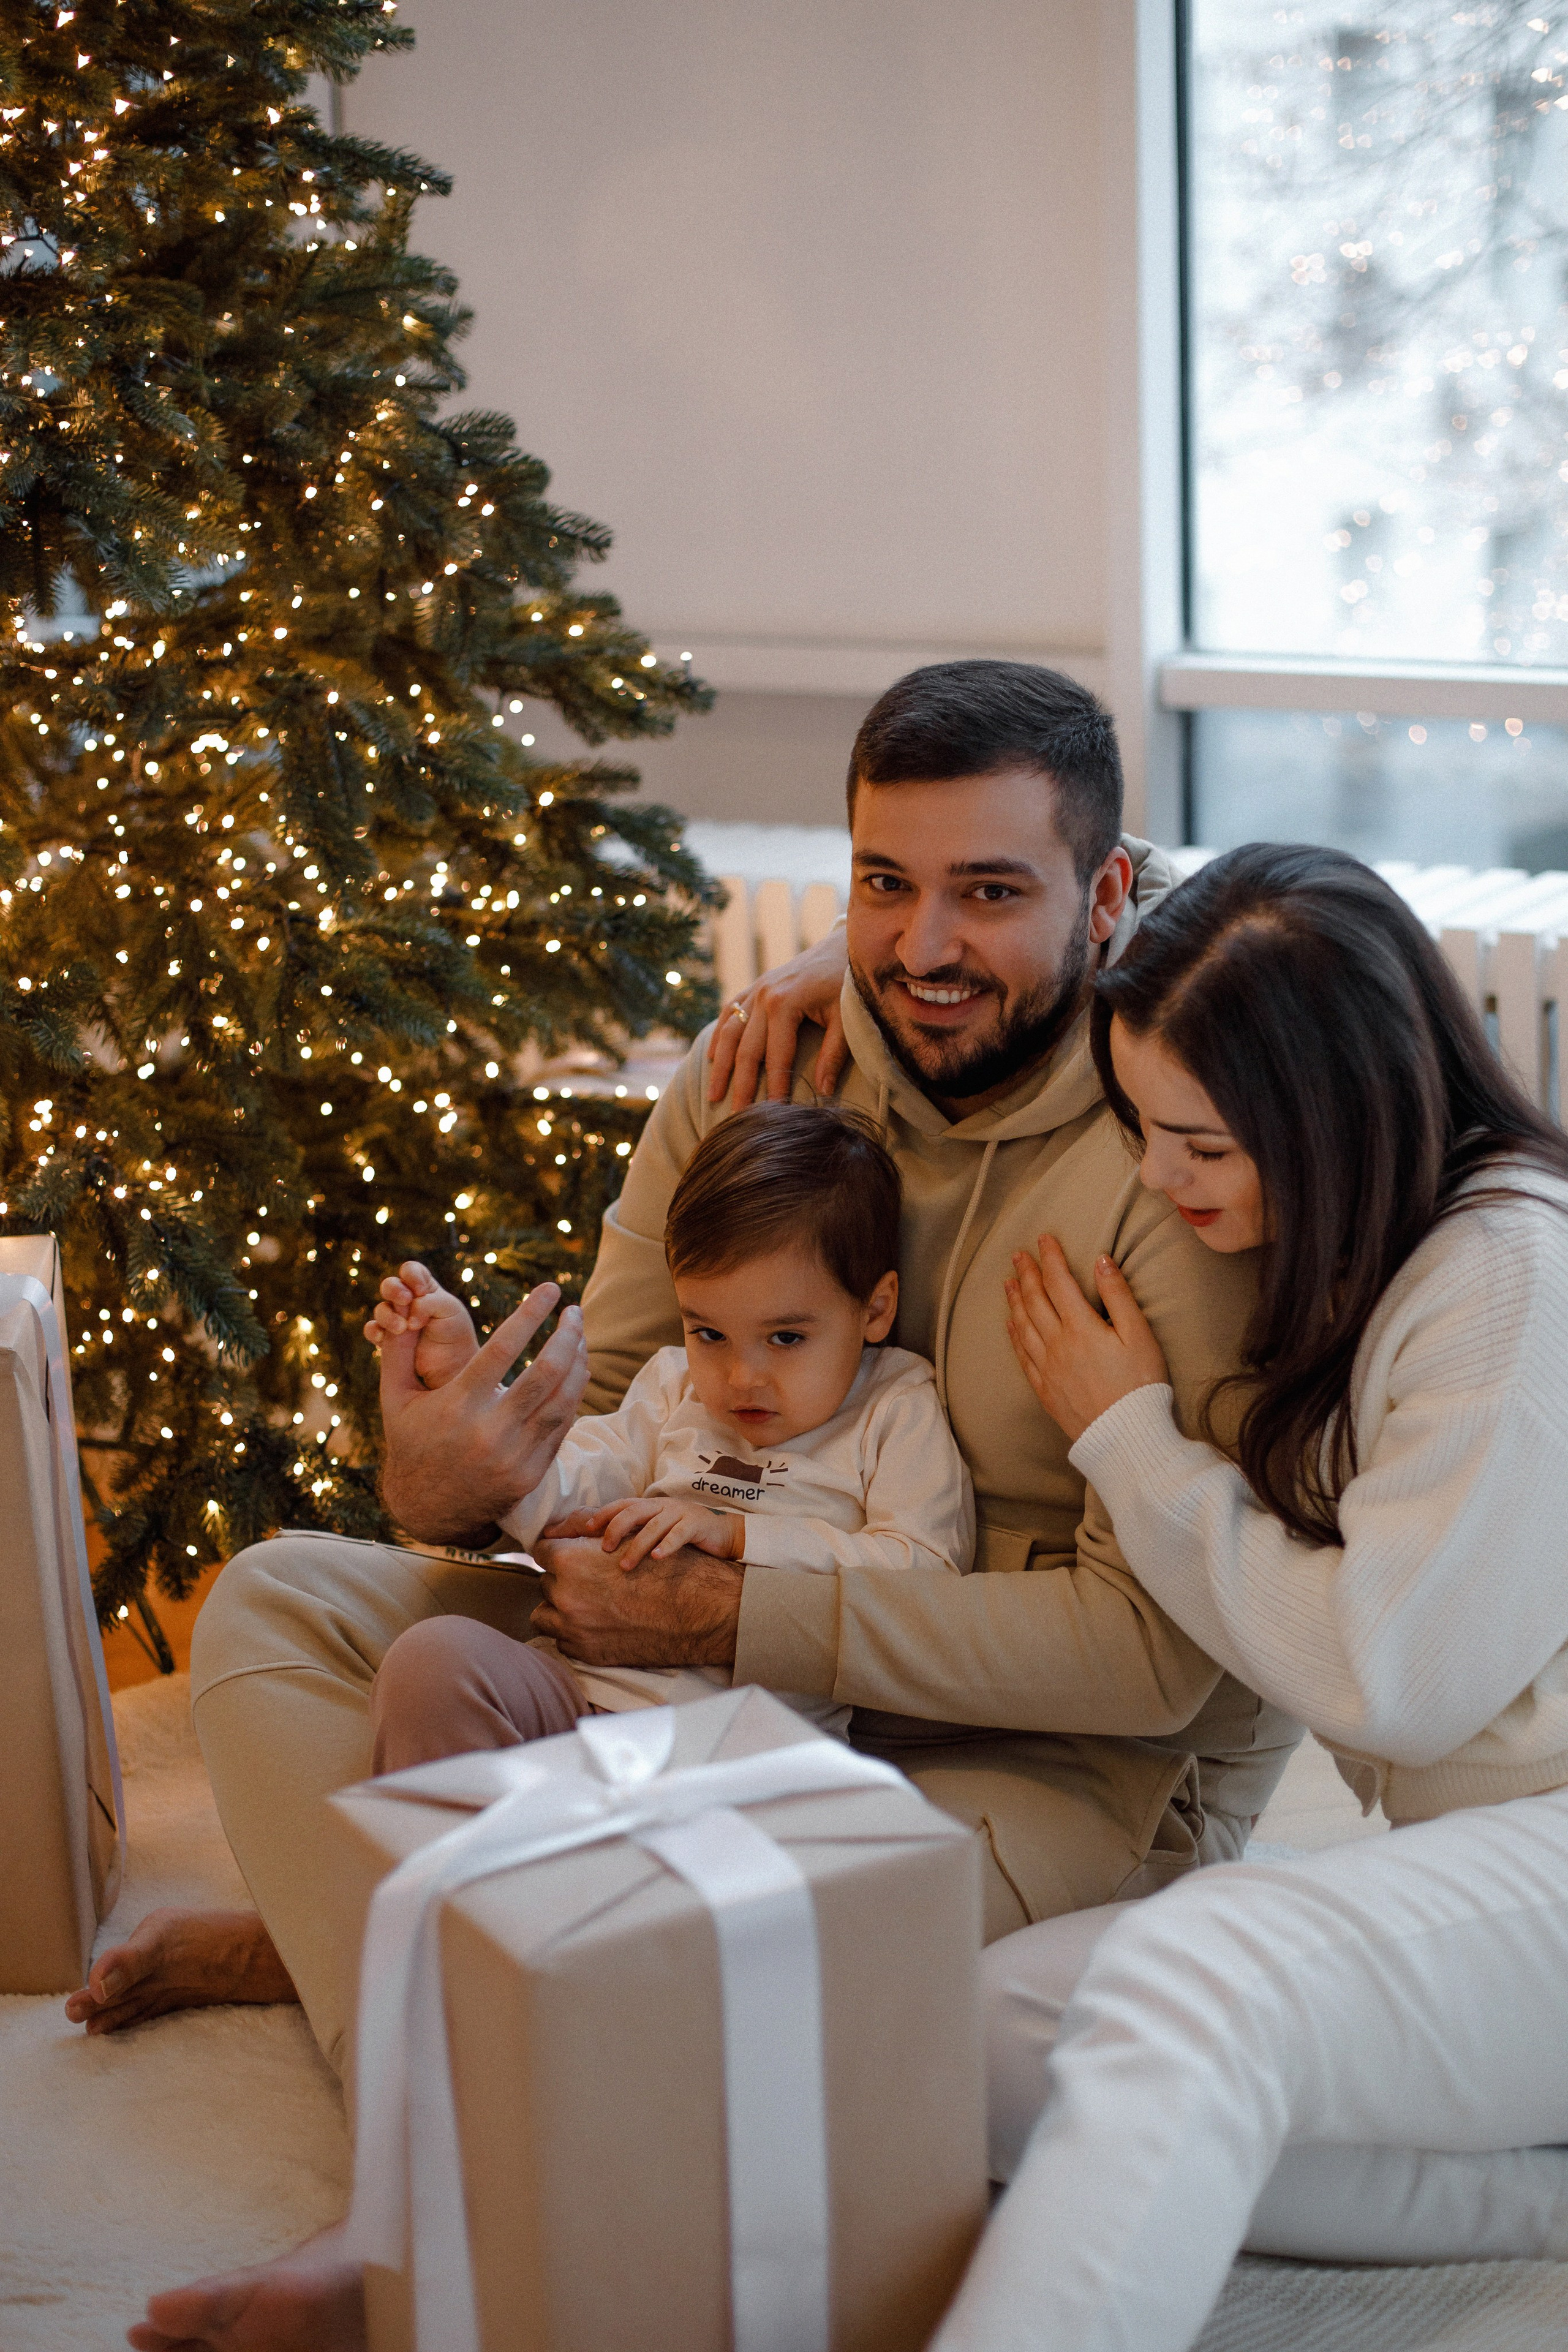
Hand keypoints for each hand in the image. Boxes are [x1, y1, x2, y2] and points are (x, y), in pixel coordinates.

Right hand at [364, 1260, 477, 1389]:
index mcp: (425, 1289)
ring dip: (388, 1315)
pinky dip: (375, 1331)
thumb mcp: (450, 1311)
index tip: (421, 1291)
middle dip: (394, 1289)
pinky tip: (383, 1338)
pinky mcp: (388, 1341)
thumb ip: (428, 1304)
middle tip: (406, 1300)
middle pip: (390, 1285)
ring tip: (403, 1328)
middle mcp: (408, 1303)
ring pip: (381, 1309)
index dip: (411, 1275)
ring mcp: (396, 1321)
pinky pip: (372, 1331)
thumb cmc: (456, 1334)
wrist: (454, 1367)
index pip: (411, 1271)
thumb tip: (408, 1313)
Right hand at [378, 1282, 589, 1543]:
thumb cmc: (411, 1441)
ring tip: (580, 1335)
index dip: (530, 1314)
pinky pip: (563, 1426)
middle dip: (567, 1335)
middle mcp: (489, 1432)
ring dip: (578, 1362)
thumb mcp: (395, 1397)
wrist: (426, 1508)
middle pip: (545, 1373)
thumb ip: (398, 1350)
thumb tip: (405, 1306)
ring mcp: (514, 1457)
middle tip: (574, 1311)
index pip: (502, 1349)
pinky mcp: (531, 1473)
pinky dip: (574, 1394)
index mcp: (457, 1405)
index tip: (550, 1289)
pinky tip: (578, 1370)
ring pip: (563, 1400)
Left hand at [532, 1536, 743, 1666]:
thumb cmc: (663, 1568)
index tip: (562, 1559)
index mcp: (570, 1561)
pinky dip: (575, 1632)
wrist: (696, 1611)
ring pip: (545, 1614)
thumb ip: (584, 1533)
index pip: (541, 1551)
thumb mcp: (624, 1540)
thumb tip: (553, 1533)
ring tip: (588, 1606)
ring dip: (561, 1609)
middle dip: (561, 1583)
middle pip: (546, 1583)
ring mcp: (574, 1627)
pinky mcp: (586, 1652)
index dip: (554, 1553)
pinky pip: (562, 1639)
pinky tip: (597, 1624)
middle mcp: (566, 1594)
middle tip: (584, 1585)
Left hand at [543, 1496, 745, 1568]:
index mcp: (648, 1507)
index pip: (619, 1506)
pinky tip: (657, 1559)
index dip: (600, 1515)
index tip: (584, 1530)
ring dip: (637, 1545)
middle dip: (614, 1528)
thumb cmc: (683, 1537)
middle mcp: (661, 1506)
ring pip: (653, 1524)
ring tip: (625, 1565)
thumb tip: (599, 1552)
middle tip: (603, 1549)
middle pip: (632, 1510)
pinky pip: (680, 1533)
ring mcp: (679, 1513)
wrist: (724, 1534)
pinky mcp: (697, 1524)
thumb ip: (632, 1537)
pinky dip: (667, 1545)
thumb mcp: (655, 1533)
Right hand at [706, 924, 848, 1105]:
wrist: (843, 945)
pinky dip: (720, 1037)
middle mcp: (763, 996)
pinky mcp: (755, 986)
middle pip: (745, 1050)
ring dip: (720, 1066)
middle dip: (741, 1086)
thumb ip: (834, 1055)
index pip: (775, 1057)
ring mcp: (755, 989)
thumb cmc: (848, 981)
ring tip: (713, 1095)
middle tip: (737, 1117)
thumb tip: (824, 1091)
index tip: (773, 1115)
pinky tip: (712, 1058)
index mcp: (785, 1003)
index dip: (774, 1088)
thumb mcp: (846, 1018)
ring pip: (729, 1033)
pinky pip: (729, 1013)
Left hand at [1005, 1237, 1169, 1443]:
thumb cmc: (1141, 1385)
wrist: (1126, 1437)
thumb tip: (1101, 1260)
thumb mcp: (1139, 1336)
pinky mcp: (1045, 1390)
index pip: (1059, 1282)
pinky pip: (1022, 1356)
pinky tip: (1011, 1325)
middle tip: (1018, 1255)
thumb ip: (1119, 1296)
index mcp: (1081, 1328)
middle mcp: (1058, 1345)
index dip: (1050, 1257)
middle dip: (1026, 1274)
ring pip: (1023, 1326)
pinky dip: (1014, 1335)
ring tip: (1008, 1282)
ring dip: (1014, 1301)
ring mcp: (1048, 1368)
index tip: (1043, 1238)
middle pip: (1035, 1301)